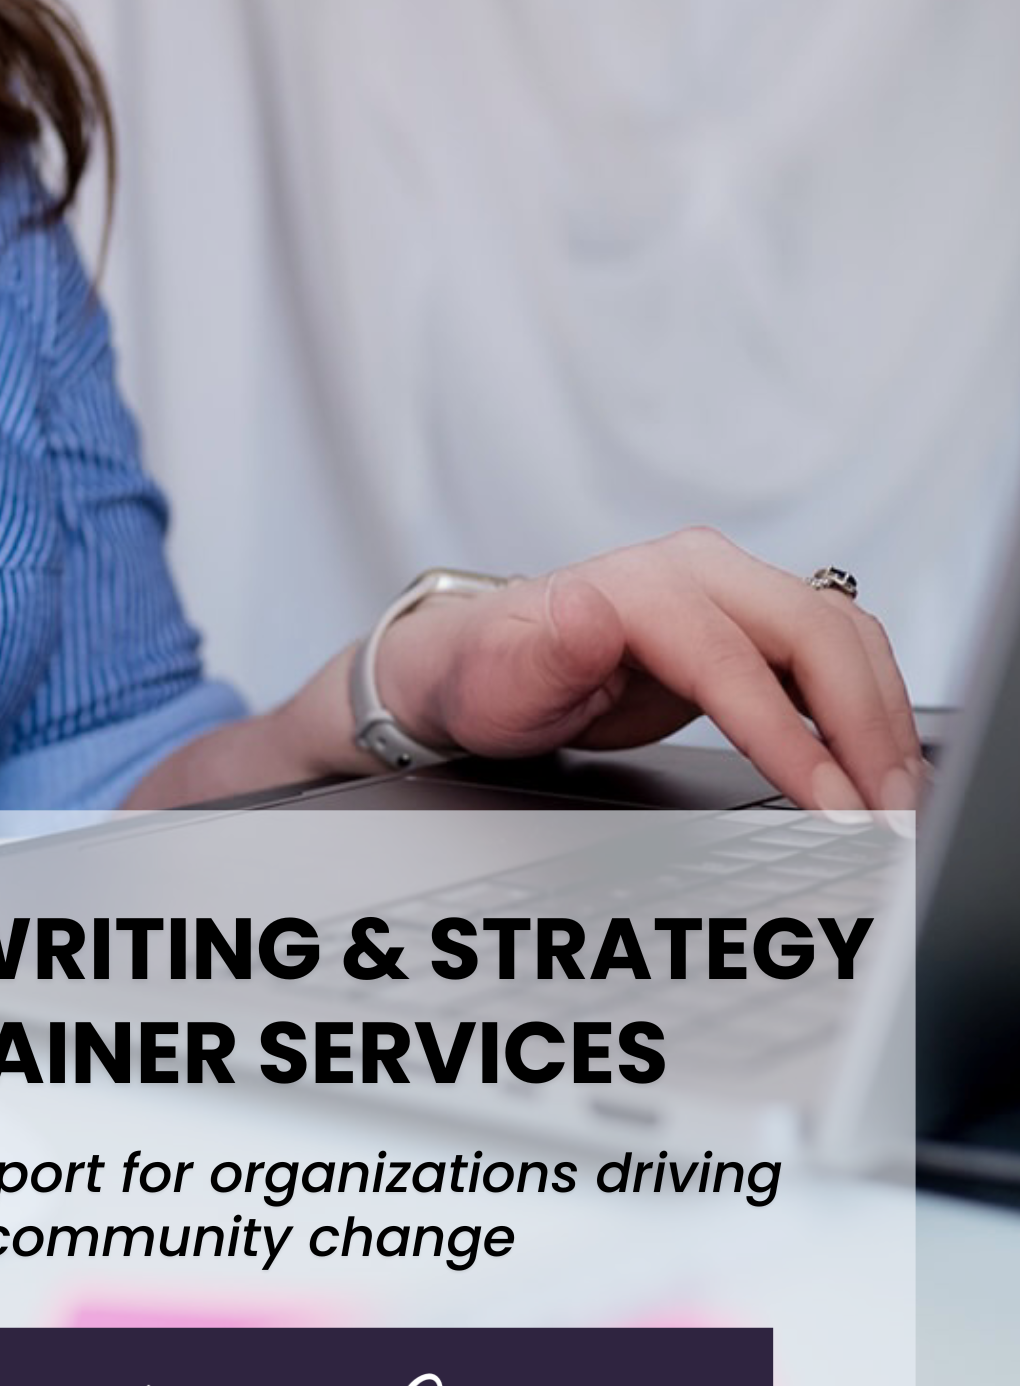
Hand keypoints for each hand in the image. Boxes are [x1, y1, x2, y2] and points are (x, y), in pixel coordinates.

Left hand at [388, 528, 920, 812]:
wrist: (485, 660)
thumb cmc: (491, 675)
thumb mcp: (500, 677)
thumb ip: (548, 649)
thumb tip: (585, 613)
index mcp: (641, 586)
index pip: (738, 662)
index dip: (791, 737)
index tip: (832, 802)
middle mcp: (698, 572)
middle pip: (816, 635)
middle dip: (865, 729)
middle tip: (890, 814)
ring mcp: (732, 590)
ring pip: (842, 637)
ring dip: (882, 716)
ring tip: (900, 797)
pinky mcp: (752, 621)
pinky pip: (834, 649)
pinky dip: (869, 703)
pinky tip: (880, 760)